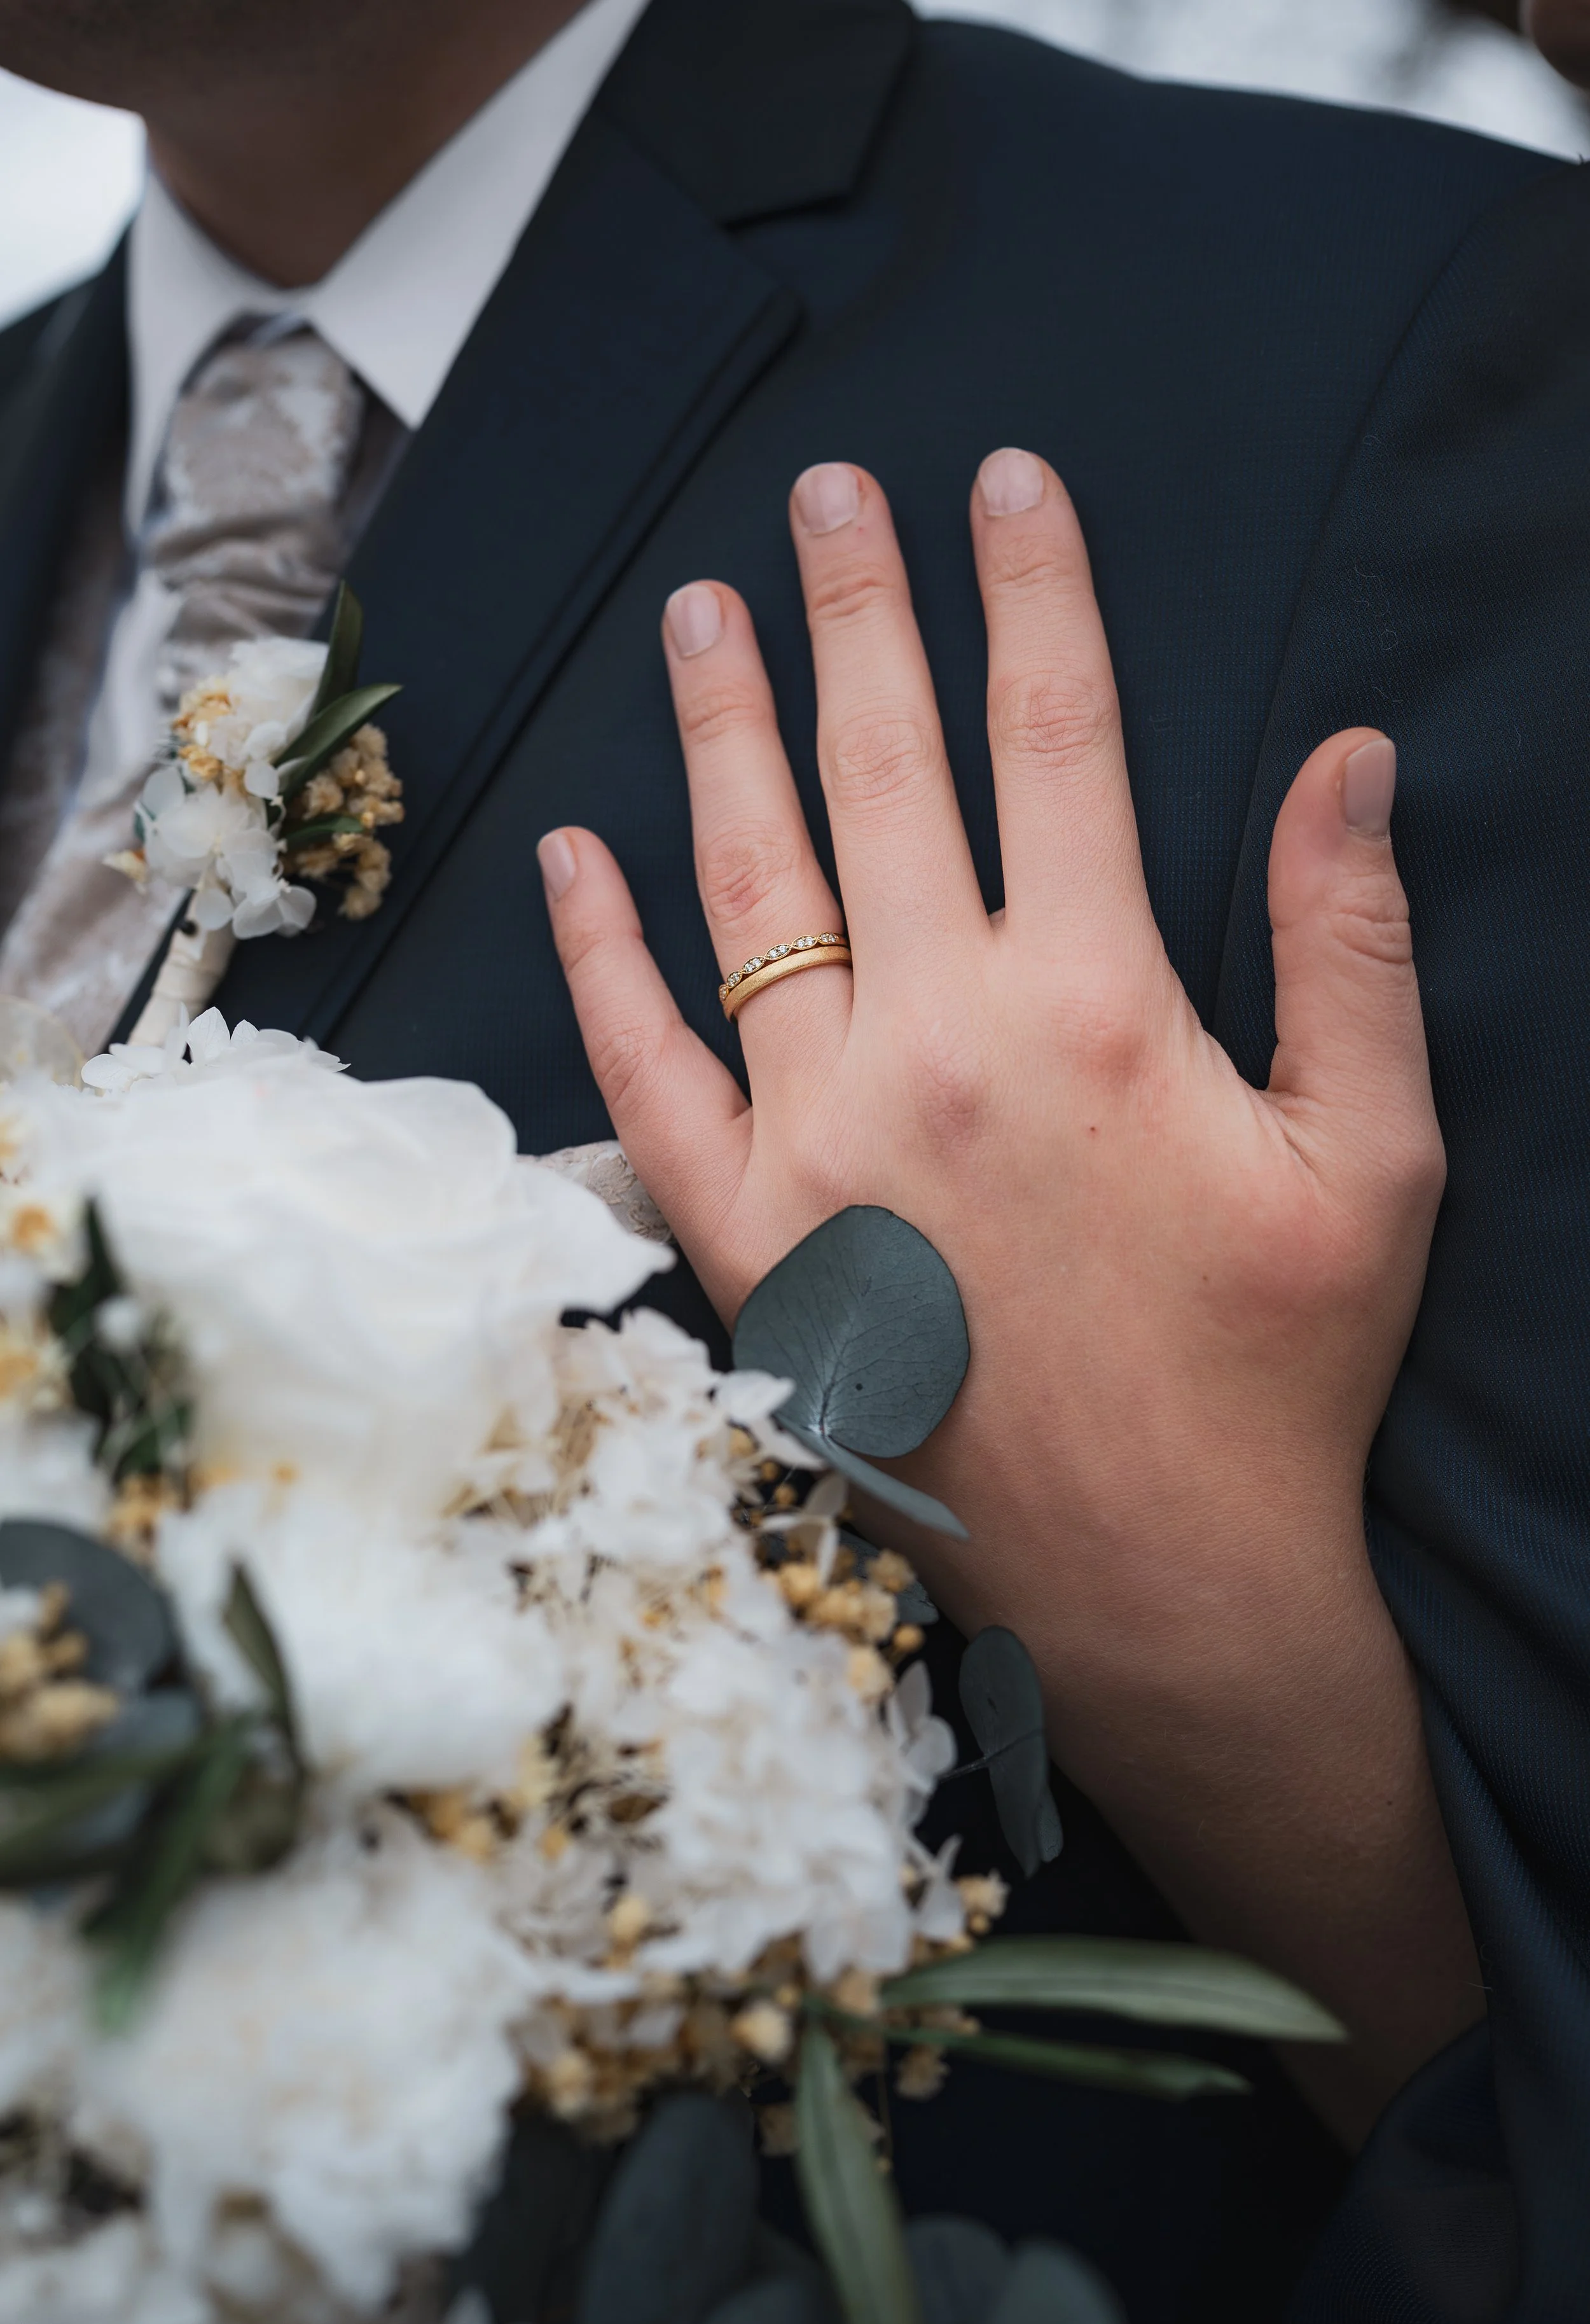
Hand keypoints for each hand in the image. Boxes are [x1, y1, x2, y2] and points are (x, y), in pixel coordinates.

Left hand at [538, 450, 1482, 2139]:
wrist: (1159, 1586)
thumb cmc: (1279, 1373)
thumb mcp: (1371, 1154)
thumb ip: (1348, 942)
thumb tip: (1347, 754)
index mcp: (1099, 1008)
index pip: (1058, 736)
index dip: (1032, 589)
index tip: (1002, 484)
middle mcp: (939, 1044)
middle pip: (887, 774)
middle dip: (861, 613)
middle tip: (827, 493)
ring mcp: (822, 1141)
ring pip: (750, 889)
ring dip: (723, 735)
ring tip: (701, 613)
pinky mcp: (749, 1237)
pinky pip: (644, 1073)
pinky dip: (600, 960)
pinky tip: (575, 852)